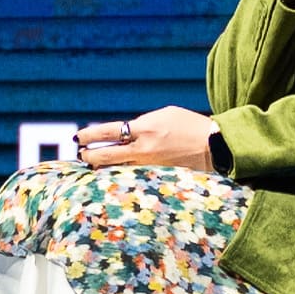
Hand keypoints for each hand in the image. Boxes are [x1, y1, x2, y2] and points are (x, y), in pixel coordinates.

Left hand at [72, 105, 218, 172]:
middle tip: (82, 155)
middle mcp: (144, 149)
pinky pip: (133, 178)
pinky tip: (114, 178)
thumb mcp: (165, 114)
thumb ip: (143, 123)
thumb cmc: (190, 126)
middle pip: (106, 155)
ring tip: (93, 167)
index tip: (79, 137)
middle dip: (90, 155)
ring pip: (117, 171)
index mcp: (145, 128)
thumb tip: (127, 132)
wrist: (215, 147)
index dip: (90, 135)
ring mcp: (150, 166)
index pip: (109, 132)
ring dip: (103, 169)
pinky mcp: (157, 178)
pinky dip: (122, 177)